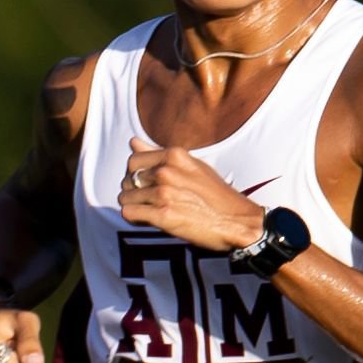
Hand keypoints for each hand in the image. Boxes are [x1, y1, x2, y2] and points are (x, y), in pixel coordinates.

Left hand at [118, 136, 264, 252]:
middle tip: (150, 202)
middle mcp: (166, 171)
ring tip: (152, 212)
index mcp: (174, 155)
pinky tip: (150, 221)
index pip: (133, 161)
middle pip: (127, 180)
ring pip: (124, 198)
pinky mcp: (163, 215)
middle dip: (133, 192)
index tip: (146, 186)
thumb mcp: (191, 166)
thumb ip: (159, 154)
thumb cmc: (215, 195)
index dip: (135, 176)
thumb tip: (132, 141)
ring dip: (134, 207)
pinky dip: (135, 219)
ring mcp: (164, 193)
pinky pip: (129, 213)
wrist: (238, 221)